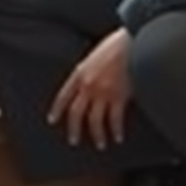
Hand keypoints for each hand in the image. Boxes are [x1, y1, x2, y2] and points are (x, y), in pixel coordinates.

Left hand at [48, 28, 131, 148]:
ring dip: (97, 135)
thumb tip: (88, 82)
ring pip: (95, 120)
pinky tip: (117, 137)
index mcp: (80, 73)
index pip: (63, 96)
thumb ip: (89, 70)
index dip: (57, 110)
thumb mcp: (95, 55)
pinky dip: (116, 130)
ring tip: (99, 144)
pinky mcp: (119, 97)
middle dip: (74, 129)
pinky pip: (115, 119)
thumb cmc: (116, 44)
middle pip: (76, 113)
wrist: (133, 41)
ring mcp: (103, 92)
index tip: (52, 120)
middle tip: (73, 140)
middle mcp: (88, 85)